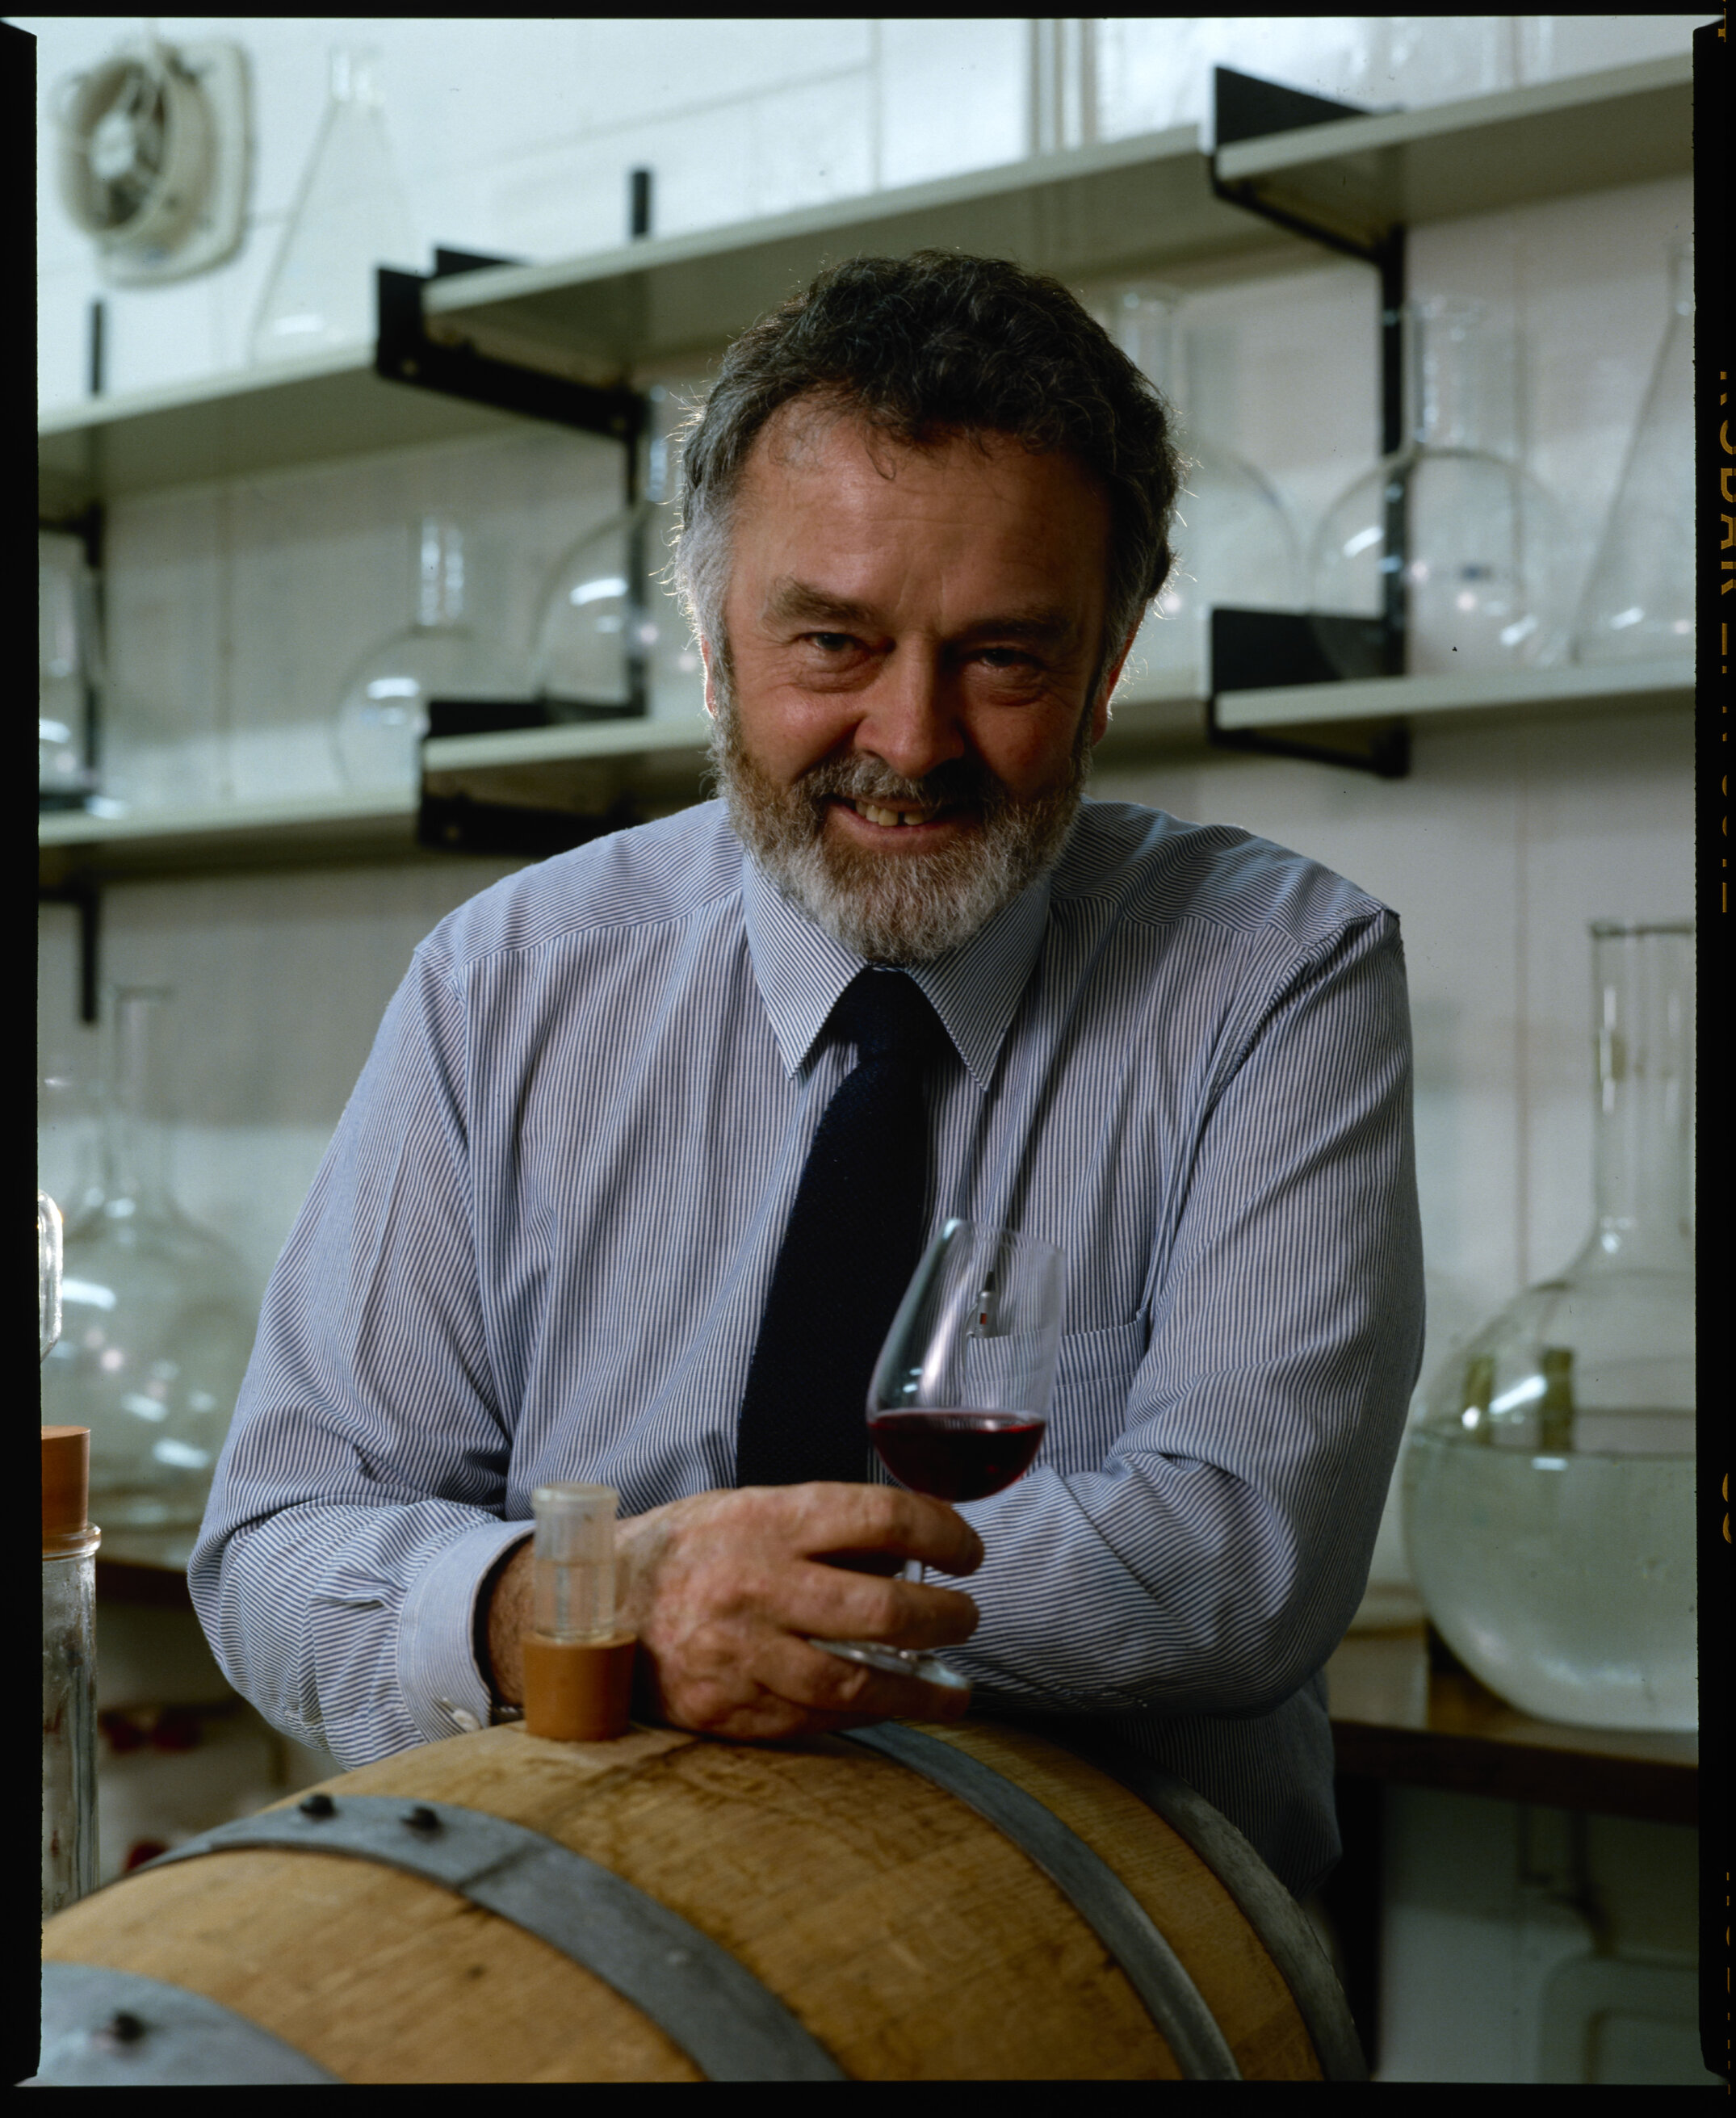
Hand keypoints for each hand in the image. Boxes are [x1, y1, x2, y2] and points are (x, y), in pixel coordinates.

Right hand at [486, 1484, 982, 1741]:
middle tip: (967, 1617)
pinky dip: (864, 1715)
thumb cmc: (686, 1550)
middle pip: (880, 1608)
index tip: (968, 1551)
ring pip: (855, 1681)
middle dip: (943, 1617)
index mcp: (768, 1521)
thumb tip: (910, 1553)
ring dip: (920, 1691)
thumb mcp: (750, 1510)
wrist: (588, 1607)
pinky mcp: (727, 1710)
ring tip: (956, 1692)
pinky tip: (894, 1709)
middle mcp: (757, 1586)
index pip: (881, 1518)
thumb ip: (824, 1529)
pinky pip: (815, 1718)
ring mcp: (742, 1654)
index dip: (943, 1532)